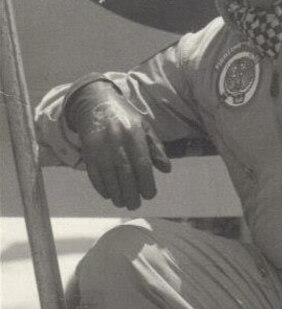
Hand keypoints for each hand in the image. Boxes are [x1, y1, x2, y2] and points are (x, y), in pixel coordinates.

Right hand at [66, 81, 170, 209]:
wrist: (95, 104)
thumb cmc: (125, 118)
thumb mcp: (144, 127)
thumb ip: (156, 148)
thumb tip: (166, 169)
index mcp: (134, 134)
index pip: (142, 164)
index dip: (146, 183)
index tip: (149, 194)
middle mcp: (116, 141)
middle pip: (125, 174)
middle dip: (131, 194)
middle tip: (135, 204)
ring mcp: (100, 147)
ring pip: (109, 177)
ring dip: (117, 194)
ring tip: (123, 203)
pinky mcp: (87, 151)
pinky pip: (94, 174)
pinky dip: (102, 187)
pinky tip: (109, 194)